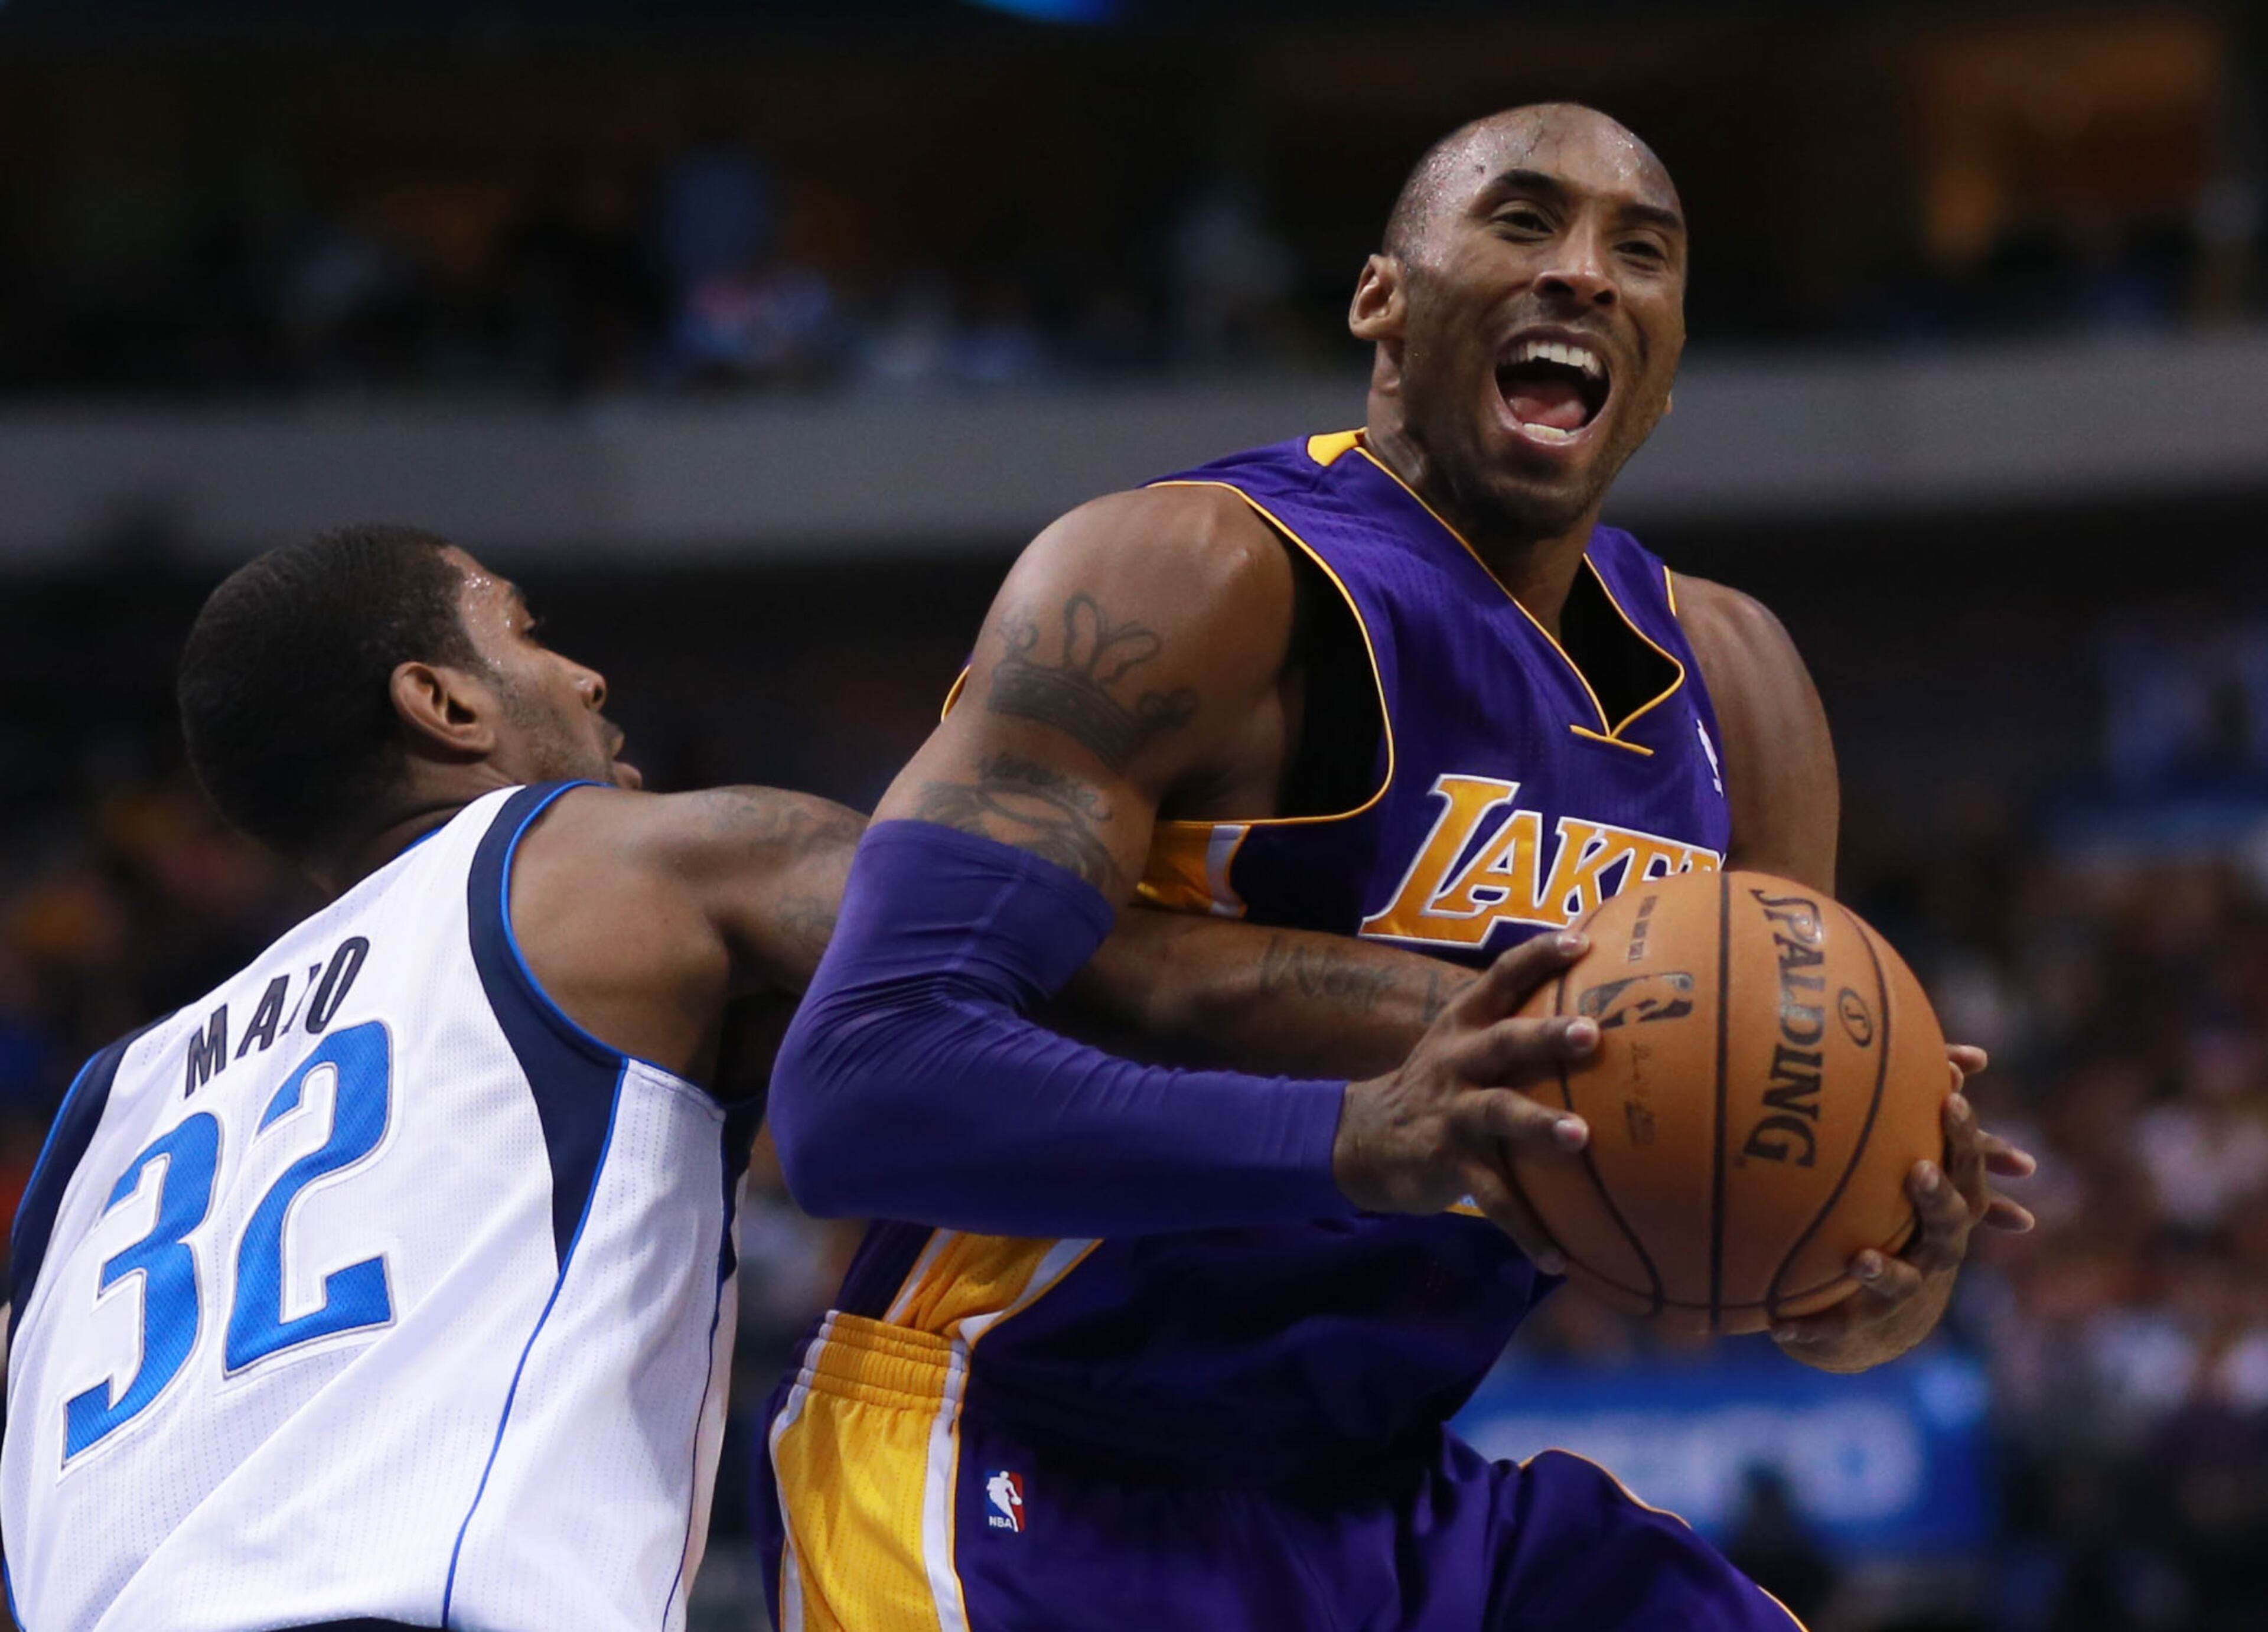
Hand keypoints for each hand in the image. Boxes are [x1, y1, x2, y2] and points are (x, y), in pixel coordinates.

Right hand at [1334, 930, 1598, 1270]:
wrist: (1360, 1140)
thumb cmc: (1436, 1088)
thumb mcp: (1460, 1047)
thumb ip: (1513, 1030)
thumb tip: (1596, 1013)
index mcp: (1463, 1025)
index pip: (1501, 977)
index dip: (1538, 956)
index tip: (1582, 940)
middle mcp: (1457, 1060)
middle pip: (1504, 1039)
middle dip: (1547, 1035)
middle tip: (1592, 1032)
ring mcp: (1450, 1111)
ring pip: (1498, 1112)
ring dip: (1540, 1123)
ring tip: (1581, 1136)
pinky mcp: (1446, 1162)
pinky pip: (1493, 1198)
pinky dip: (1526, 1229)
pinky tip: (1559, 1257)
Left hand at [1772, 1044, 2036, 1369]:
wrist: (1877, 1314)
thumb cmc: (1888, 1217)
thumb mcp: (1892, 1165)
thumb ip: (1895, 1111)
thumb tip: (1902, 1048)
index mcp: (1944, 1209)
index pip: (1965, 1168)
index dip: (1964, 1134)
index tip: (1949, 1098)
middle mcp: (1934, 1249)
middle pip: (1948, 1224)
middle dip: (1936, 1198)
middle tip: (1916, 1169)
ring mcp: (1903, 1288)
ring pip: (1900, 1282)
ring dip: (1883, 1270)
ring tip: (1858, 1259)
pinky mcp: (1862, 1322)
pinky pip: (1834, 1324)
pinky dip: (1810, 1325)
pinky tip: (1779, 1326)